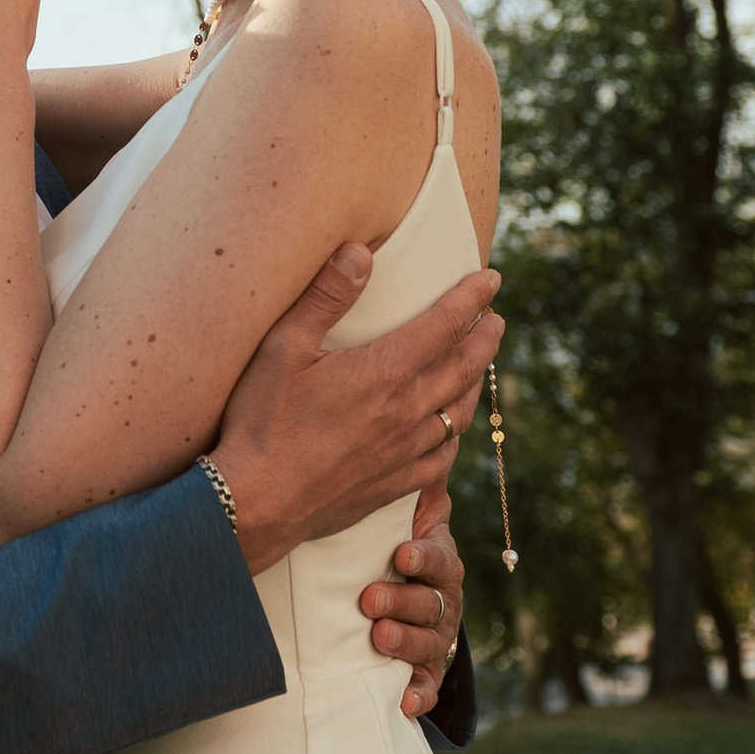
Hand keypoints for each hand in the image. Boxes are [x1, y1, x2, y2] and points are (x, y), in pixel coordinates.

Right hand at [208, 245, 499, 690]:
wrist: (257, 503)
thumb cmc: (262, 421)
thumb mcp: (283, 348)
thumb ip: (326, 297)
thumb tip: (360, 250)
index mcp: (384, 371)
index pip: (444, 324)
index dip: (471, 298)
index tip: (491, 278)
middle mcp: (406, 410)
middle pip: (463, 366)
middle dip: (485, 338)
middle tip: (497, 318)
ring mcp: (405, 451)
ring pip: (459, 412)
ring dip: (474, 383)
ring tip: (479, 366)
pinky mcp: (395, 485)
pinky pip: (443, 459)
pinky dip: (455, 437)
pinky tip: (451, 431)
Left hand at [363, 488, 464, 720]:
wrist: (373, 578)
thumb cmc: (376, 532)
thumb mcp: (388, 501)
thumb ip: (397, 471)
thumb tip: (409, 421)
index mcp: (435, 553)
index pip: (440, 556)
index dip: (424, 557)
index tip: (400, 554)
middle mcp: (442, 594)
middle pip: (437, 602)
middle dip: (405, 601)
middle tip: (369, 599)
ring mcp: (434, 631)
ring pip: (432, 641)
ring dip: (408, 642)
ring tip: (378, 638)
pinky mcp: (421, 666)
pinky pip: (429, 684)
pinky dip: (420, 693)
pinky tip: (404, 702)